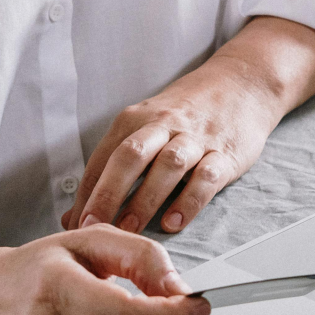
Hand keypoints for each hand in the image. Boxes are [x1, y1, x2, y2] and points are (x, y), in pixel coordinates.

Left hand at [62, 16, 314, 233]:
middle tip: (93, 226)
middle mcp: (164, 125)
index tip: (74, 223)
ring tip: (130, 231)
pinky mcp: (225, 152)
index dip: (87, 191)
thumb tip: (76, 214)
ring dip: (146, 199)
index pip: (105, 157)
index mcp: (137, 118)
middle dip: (109, 193)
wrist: (240, 83)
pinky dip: (190, 200)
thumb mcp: (147, 126)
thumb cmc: (186, 112)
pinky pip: (206, 177)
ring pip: (167, 166)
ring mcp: (196, 138)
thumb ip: (114, 166)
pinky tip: (175, 222)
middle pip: (130, 156)